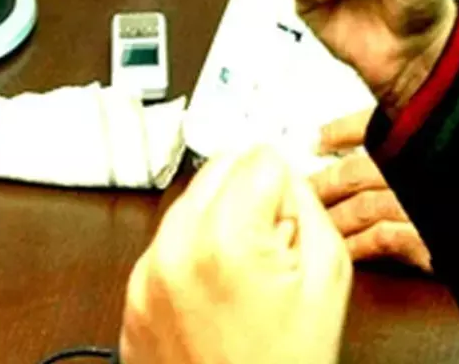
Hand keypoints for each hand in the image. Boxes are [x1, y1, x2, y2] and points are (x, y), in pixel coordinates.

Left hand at [120, 147, 350, 363]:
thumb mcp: (327, 280)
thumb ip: (308, 210)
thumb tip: (285, 177)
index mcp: (225, 240)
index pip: (257, 158)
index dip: (285, 189)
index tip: (290, 221)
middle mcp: (173, 250)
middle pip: (215, 172)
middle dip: (247, 198)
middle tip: (271, 249)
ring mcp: (145, 276)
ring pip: (186, 208)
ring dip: (217, 225)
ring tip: (244, 282)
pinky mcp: (131, 298)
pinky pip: (164, 250)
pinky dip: (191, 259)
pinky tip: (217, 300)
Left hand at [309, 110, 432, 272]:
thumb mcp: (449, 141)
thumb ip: (419, 128)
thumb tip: (364, 128)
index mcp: (427, 137)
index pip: (376, 125)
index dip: (343, 130)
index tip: (320, 137)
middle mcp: (421, 167)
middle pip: (359, 169)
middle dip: (326, 181)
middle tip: (301, 187)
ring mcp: (422, 203)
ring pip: (363, 205)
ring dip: (333, 214)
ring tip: (311, 219)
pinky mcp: (428, 238)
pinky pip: (381, 239)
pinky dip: (357, 244)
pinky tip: (343, 246)